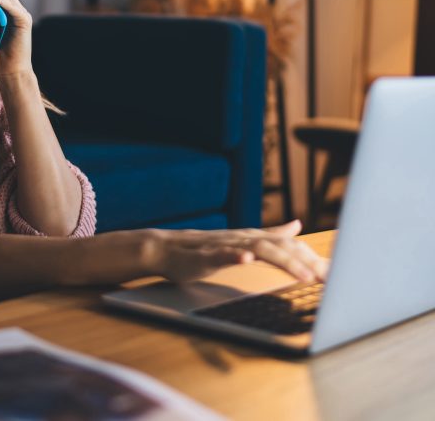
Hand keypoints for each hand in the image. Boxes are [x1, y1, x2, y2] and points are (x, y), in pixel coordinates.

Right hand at [146, 220, 328, 283]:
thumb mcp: (243, 242)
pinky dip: (235, 256)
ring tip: (305, 276)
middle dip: (309, 262)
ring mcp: (225, 245)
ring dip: (284, 261)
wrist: (166, 248)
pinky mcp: (205, 254)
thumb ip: (271, 234)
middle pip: (282, 247)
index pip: (291, 245)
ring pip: (259, 249)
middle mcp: (244, 238)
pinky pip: (222, 254)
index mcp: (254, 237)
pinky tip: (246, 259)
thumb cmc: (204, 249)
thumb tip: (296, 226)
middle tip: (333, 279)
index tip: (340, 273)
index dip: (315, 258)